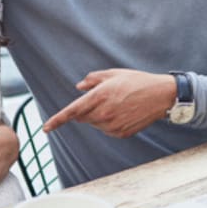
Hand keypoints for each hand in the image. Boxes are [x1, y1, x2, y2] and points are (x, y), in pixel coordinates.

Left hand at [43, 69, 175, 137]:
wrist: (161, 95)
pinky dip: (110, 123)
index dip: (57, 120)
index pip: (72, 111)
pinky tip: (124, 112)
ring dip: (99, 116)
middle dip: (86, 109)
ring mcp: (112, 126)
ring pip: (95, 124)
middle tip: (104, 97)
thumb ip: (92, 79)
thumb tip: (79, 87)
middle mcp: (103, 114)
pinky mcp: (121, 134)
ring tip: (118, 104)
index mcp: (99, 97)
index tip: (45, 128)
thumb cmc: (136, 81)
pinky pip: (107, 130)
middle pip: (83, 117)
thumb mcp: (113, 74)